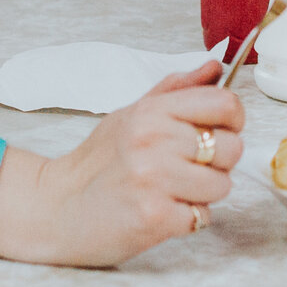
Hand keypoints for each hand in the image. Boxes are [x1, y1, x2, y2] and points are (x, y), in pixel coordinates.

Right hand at [0, 62, 243, 266]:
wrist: (55, 209)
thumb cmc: (96, 163)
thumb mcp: (130, 114)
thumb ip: (176, 91)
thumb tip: (214, 68)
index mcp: (151, 112)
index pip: (224, 104)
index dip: (232, 120)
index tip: (217, 131)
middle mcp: (154, 141)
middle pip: (231, 147)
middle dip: (216, 162)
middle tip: (185, 168)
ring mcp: (154, 180)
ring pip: (222, 185)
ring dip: (202, 194)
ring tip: (170, 191)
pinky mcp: (154, 218)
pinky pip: (202, 217)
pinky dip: (186, 218)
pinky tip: (160, 210)